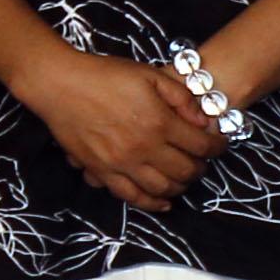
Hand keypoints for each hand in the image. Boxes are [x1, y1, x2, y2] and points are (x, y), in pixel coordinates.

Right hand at [24, 49, 223, 212]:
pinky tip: (162, 202)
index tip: (219, 145)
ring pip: (163, 188)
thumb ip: (182, 98)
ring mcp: (121, 163)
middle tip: (202, 161)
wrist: (59, 85)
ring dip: (180, 186)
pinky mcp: (101, 172)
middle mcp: (143, 148)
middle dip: (201, 168)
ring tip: (184, 177)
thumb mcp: (151, 75)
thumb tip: (203, 121)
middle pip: (186, 171)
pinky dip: (151, 203)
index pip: (202, 146)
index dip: (218, 147)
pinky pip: (131, 197)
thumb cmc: (106, 75)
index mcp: (160, 123)